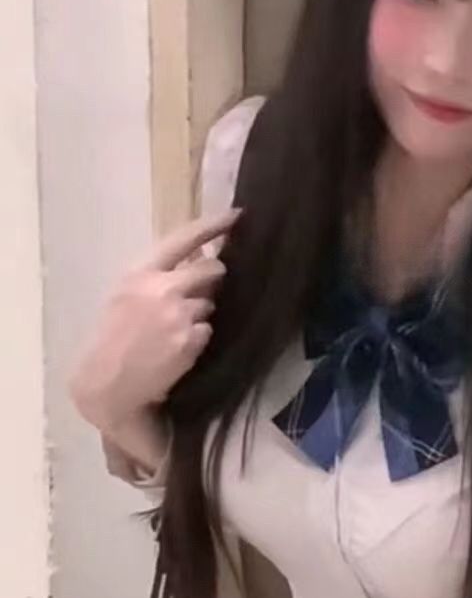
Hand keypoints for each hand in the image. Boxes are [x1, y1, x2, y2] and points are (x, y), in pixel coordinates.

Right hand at [69, 209, 241, 430]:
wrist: (109, 382)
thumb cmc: (115, 335)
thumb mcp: (127, 294)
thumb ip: (161, 273)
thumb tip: (202, 254)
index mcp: (140, 272)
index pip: (184, 239)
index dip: (214, 225)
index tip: (237, 215)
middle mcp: (162, 289)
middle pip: (212, 269)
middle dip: (214, 278)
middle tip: (201, 292)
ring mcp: (179, 315)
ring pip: (209, 304)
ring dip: (200, 314)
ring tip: (172, 330)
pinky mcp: (192, 339)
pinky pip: (207, 330)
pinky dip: (198, 337)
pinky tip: (177, 348)